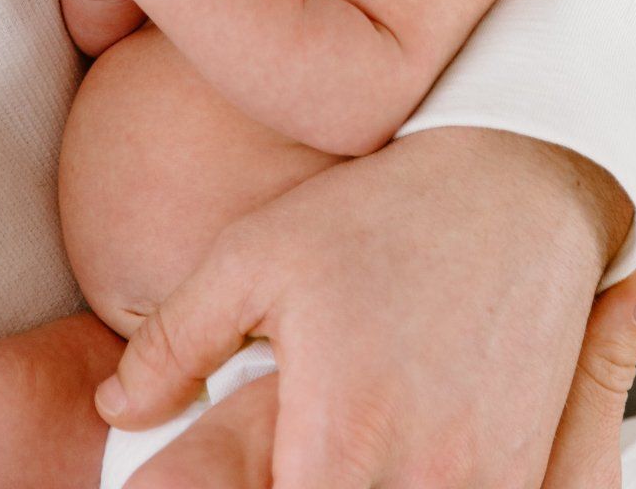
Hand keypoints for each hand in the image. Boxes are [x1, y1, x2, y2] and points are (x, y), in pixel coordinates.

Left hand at [92, 126, 635, 488]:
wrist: (517, 178)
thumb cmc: (384, 210)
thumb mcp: (255, 253)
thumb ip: (176, 339)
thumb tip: (116, 404)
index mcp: (338, 441)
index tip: (240, 474)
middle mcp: (416, 480)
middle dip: (300, 488)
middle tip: (289, 452)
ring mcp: (480, 482)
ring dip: (364, 486)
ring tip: (339, 445)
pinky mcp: (519, 469)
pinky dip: (420, 483)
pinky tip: (397, 450)